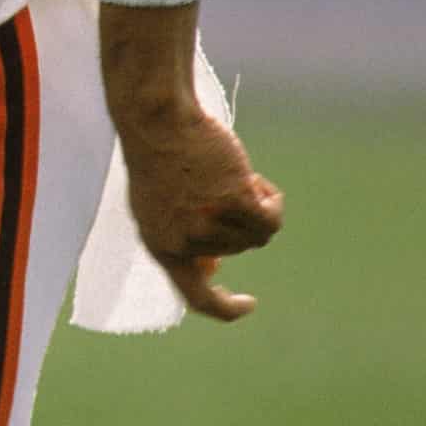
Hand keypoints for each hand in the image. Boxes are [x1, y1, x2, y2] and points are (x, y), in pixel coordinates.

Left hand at [118, 104, 283, 322]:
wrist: (157, 118)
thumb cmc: (156, 154)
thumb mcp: (155, 205)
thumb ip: (179, 238)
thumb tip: (211, 268)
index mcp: (160, 246)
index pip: (195, 297)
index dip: (223, 307)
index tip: (246, 302)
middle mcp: (185, 244)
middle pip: (237, 249)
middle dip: (236, 219)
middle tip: (217, 182)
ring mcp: (210, 226)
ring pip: (257, 235)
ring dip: (253, 206)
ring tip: (229, 174)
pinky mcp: (235, 205)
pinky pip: (271, 218)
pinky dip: (271, 200)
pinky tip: (255, 179)